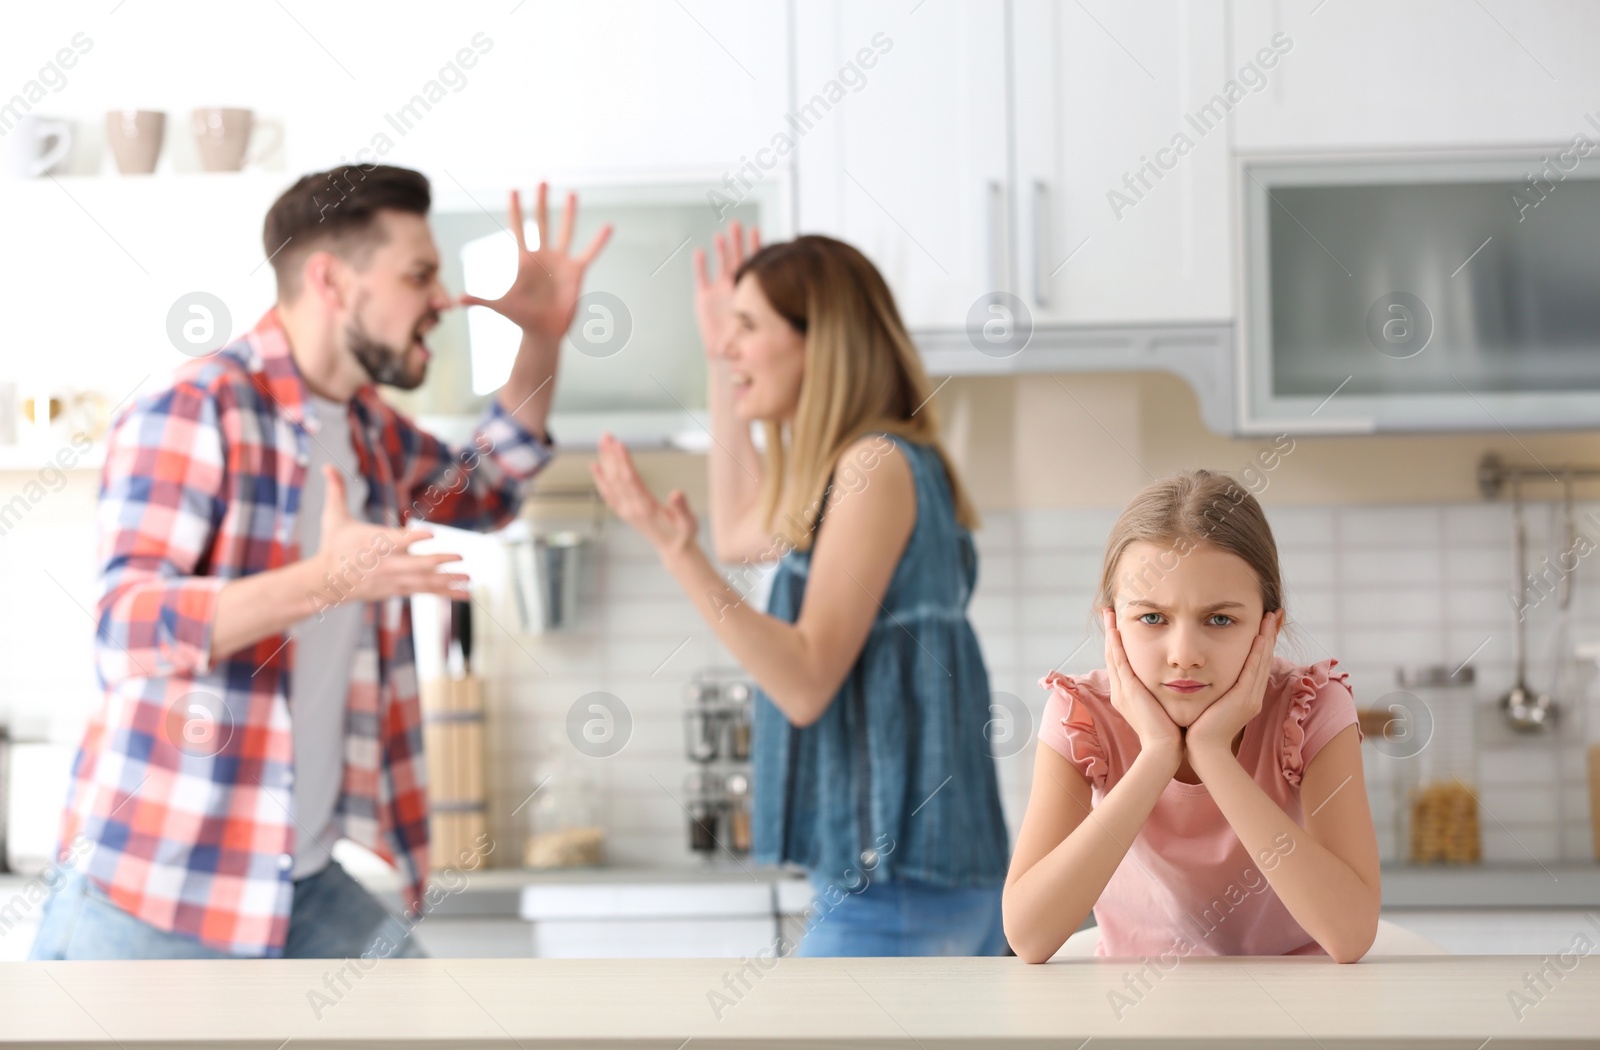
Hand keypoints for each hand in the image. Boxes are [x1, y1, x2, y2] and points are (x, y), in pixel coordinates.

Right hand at [311, 465, 469, 604]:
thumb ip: (335, 491)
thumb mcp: (332, 517)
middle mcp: (386, 564)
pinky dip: (445, 592)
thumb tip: (326, 466)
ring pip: (423, 581)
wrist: (326, 582)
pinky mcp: (397, 590)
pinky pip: (424, 591)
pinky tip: (464, 593)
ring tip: (469, 578)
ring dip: (448, 580)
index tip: (431, 533)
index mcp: (373, 544)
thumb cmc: (334, 545)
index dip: (413, 538)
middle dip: (438, 561)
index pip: (395, 541)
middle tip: (459, 556)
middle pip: (414, 565)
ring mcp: (393, 579)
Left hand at [458, 183, 612, 341]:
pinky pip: (589, 252)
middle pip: (541, 222)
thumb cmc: (521, 318)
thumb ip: (481, 301)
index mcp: (524, 259)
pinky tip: (608, 227)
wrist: (544, 331)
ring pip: (565, 231)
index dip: (514, 209)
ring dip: (569, 212)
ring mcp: (561, 262)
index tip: (512, 189)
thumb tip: (458, 300)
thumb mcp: (501, 306)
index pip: (518, 228)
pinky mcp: (576, 271)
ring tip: (571, 193)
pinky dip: (599, 241)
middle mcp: (543, 256)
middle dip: (541, 201)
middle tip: (542, 180)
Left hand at [589, 433, 698, 559]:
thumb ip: (682, 508)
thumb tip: (676, 493)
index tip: (619, 444)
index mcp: (645, 508)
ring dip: (605, 461)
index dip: (624, 461)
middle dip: (611, 455)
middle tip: (607, 437)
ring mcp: (625, 510)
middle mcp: (631, 508)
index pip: (631, 480)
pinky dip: (600, 479)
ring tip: (602, 443)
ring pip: (611, 482)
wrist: (673, 549)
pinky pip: (608, 493)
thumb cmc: (682, 533)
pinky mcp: (623, 511)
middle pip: (617, 477)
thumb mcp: (689, 522)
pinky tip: (595, 467)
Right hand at [692, 221, 759, 358]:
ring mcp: (719, 289)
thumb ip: (766, 315)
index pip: (753, 262)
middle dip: (737, 241)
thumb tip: (778, 307)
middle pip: (737, 257)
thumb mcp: (758, 327)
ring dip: (721, 249)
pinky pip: (702, 277)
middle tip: (737, 224)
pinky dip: (701, 265)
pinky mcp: (704, 297)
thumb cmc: (746, 343)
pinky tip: (700, 252)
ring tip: (721, 235)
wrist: (727, 356)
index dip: (754, 246)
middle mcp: (735, 285)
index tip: (757, 229)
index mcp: (750, 288)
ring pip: (720, 264)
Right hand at [1102, 607, 1183, 767]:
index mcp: (1127, 696)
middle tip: (1109, 613)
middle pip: (1112, 656)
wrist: (1164, 750)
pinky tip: (1115, 629)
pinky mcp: (1128, 690)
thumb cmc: (1170, 733)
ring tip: (1109, 613)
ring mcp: (1122, 690)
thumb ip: (1164, 695)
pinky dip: (1115, 645)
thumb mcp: (1164, 709)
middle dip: (1111, 634)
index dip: (1118, 645)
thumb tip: (1178, 685)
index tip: (1120, 628)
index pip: (1121, 665)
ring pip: (1112, 655)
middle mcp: (1120, 691)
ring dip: (1110, 633)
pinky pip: (1119, 662)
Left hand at [1186, 610, 1283, 759]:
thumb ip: (1212, 688)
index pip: (1257, 663)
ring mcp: (1250, 698)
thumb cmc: (1199, 729)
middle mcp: (1252, 695)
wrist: (1202, 751)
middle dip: (1270, 634)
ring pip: (1262, 661)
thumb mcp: (1210, 703)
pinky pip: (1252, 671)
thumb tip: (1201, 674)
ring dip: (1267, 638)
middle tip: (1274, 613)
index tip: (1264, 623)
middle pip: (1264, 658)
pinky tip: (1259, 637)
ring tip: (1271, 617)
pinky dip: (1257, 653)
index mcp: (1246, 696)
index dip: (1263, 642)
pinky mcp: (1243, 700)